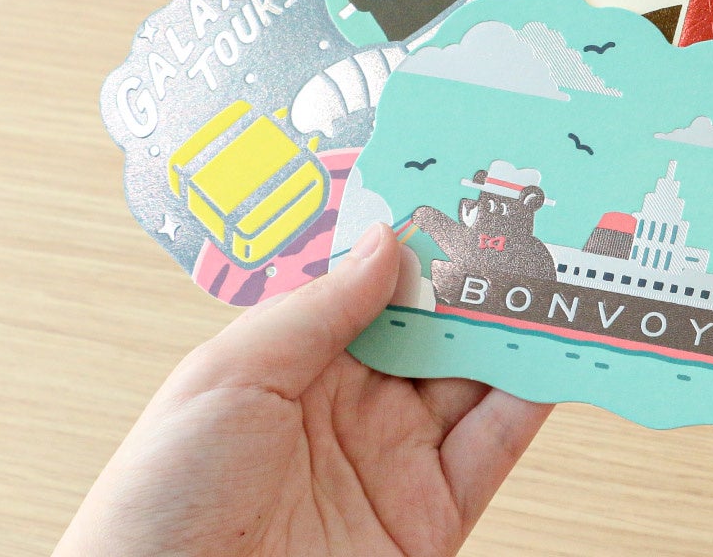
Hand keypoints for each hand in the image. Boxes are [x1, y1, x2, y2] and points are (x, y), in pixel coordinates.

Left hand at [56, 224, 550, 556]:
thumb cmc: (159, 505)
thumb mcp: (225, 376)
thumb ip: (316, 309)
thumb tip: (387, 241)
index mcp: (292, 367)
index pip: (371, 291)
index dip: (415, 245)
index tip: (459, 196)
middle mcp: (351, 409)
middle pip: (435, 329)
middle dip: (480, 280)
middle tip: (527, 226)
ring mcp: (395, 461)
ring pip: (477, 379)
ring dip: (517, 329)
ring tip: (554, 277)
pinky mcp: (432, 515)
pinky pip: (495, 449)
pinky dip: (534, 401)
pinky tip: (554, 354)